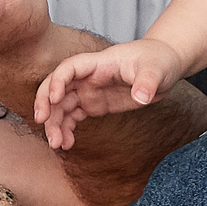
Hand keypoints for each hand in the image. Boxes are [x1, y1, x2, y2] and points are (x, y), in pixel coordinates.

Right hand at [33, 39, 187, 150]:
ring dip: (54, 123)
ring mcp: (90, 90)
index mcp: (99, 63)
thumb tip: (141, 97)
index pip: (70, 67)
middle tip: (42, 123)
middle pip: (57, 86)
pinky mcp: (94, 104)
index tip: (54, 98)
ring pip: (62, 105)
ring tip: (57, 144)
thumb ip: (147, 81)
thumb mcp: (155, 70)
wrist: (164, 67)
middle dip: (45, 103)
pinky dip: (66, 129)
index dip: (58, 80)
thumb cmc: (158, 61)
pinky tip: (67, 144)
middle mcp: (89, 76)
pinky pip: (72, 116)